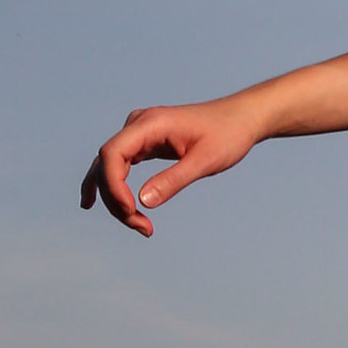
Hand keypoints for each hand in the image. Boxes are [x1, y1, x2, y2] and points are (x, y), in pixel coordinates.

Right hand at [81, 99, 262, 235]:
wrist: (240, 119)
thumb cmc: (227, 135)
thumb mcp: (205, 161)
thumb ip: (174, 180)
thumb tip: (142, 202)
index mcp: (150, 123)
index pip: (112, 153)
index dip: (113, 185)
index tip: (131, 211)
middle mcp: (137, 125)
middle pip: (107, 164)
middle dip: (117, 200)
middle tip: (144, 228)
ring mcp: (138, 133)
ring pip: (110, 168)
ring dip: (117, 199)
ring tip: (141, 226)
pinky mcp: (144, 143)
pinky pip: (120, 166)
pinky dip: (117, 188)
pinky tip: (109, 207)